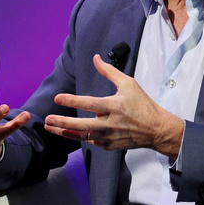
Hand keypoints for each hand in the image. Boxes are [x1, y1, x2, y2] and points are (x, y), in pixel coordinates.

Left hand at [43, 55, 183, 158]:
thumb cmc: (143, 105)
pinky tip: (71, 132)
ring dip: (65, 132)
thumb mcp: (129, 84)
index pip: (89, 103)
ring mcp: (109, 137)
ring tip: (51, 128)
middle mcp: (110, 124)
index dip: (72, 101)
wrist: (156, 129)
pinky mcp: (109, 146)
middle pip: (81, 125)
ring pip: (82, 136)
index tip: (58, 98)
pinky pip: (91, 141)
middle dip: (62, 122)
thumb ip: (109, 72)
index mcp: (114, 107)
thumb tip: (96, 59)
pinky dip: (80, 136)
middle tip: (47, 119)